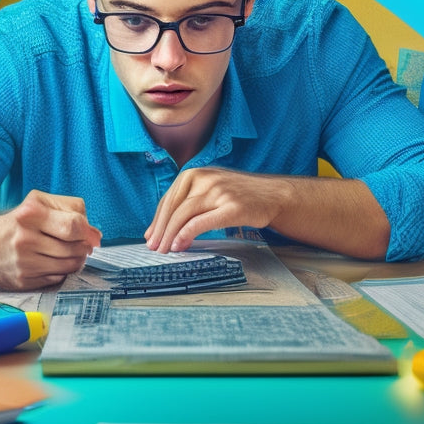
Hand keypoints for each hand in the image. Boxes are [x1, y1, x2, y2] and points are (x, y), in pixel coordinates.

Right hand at [0, 189, 100, 289]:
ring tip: (68, 252)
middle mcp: (24, 237)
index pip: (74, 226)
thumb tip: (96, 235)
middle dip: (83, 247)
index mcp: (31, 212)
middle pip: (73, 248)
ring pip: (68, 266)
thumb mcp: (43, 202)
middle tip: (81, 244)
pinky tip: (54, 262)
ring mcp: (23, 262)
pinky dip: (62, 271)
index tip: (90, 235)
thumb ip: (74, 210)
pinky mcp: (22, 281)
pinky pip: (57, 279)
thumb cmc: (22, 220)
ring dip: (75, 260)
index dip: (88, 232)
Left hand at [144, 168, 284, 252]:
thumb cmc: (238, 195)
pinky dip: (187, 233)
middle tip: (154, 248)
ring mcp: (219, 192)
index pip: (168, 199)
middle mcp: (205, 179)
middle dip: (160, 230)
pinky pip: (202, 221)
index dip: (156, 220)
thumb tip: (158, 228)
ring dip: (170, 234)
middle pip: (174, 207)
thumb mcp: (209, 190)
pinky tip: (180, 244)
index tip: (150, 236)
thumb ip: (186, 203)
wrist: (273, 195)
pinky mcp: (232, 207)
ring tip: (165, 250)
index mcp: (194, 173)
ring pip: (184, 214)